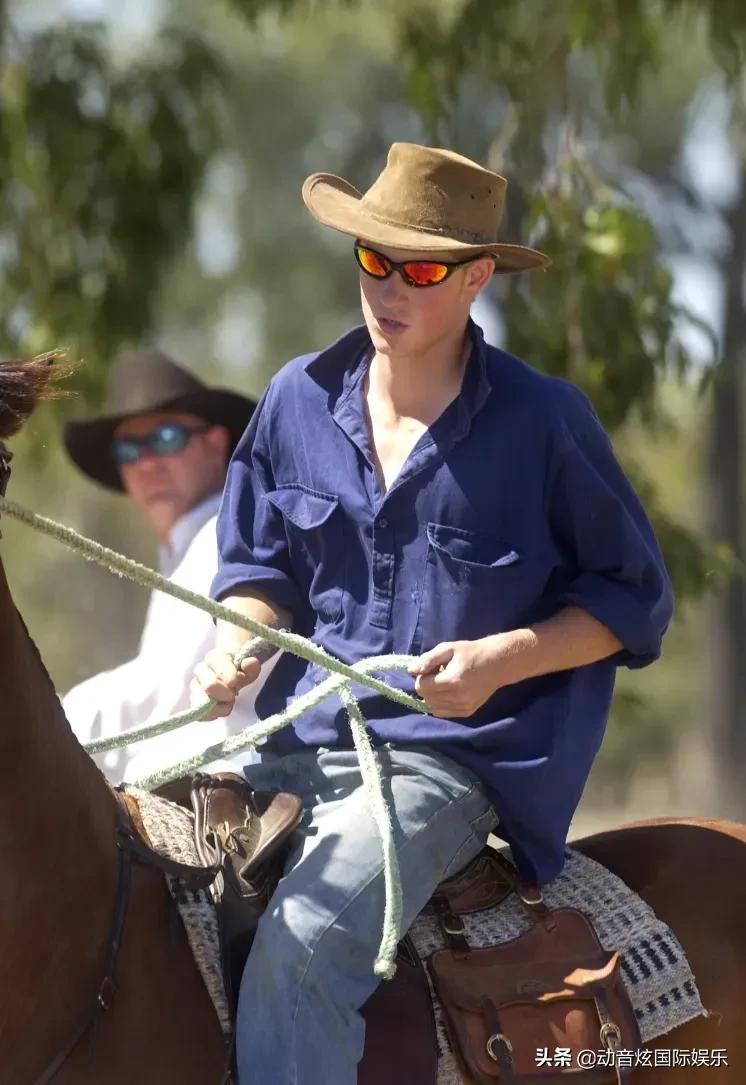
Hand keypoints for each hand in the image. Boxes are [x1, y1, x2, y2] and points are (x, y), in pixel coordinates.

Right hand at [191, 649, 262, 719]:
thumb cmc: (239, 670)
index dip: (227, 675)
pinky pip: (199, 713)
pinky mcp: (195, 701)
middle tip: (234, 695)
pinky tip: (222, 710)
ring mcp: (196, 686)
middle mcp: (201, 671)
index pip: (217, 666)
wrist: (229, 673)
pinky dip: (212, 714)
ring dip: (218, 706)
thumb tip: (248, 663)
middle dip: (225, 694)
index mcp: (214, 658)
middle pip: (209, 686)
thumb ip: (251, 665)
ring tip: (229, 703)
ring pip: (200, 700)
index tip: (234, 683)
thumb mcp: (249, 666)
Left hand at [407, 634, 526, 717]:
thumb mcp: (448, 648)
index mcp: (451, 681)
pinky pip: (443, 713)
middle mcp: (457, 698)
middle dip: (426, 686)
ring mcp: (463, 707)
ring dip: (432, 696)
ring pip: (433, 707)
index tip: (432, 668)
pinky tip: (448, 692)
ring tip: (444, 683)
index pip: (421, 686)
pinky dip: (440, 704)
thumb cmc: (472, 652)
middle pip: (426, 698)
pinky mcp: (468, 712)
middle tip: (438, 674)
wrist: (498, 663)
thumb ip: (428, 660)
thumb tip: (410, 671)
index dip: (422, 676)